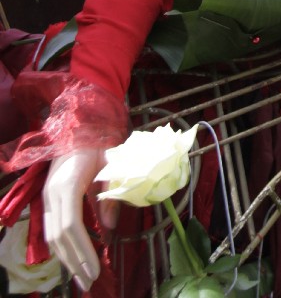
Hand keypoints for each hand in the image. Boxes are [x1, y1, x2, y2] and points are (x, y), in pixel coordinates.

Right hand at [43, 148, 115, 291]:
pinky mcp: (49, 197)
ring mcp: (48, 195)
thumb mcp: (111, 164)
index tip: (94, 269)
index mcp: (68, 183)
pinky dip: (62, 246)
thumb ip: (111, 194)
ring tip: (81, 277)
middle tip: (89, 282)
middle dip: (74, 261)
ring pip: (52, 235)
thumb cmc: (98, 140)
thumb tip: (111, 228)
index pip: (71, 225)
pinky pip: (51, 228)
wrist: (79, 121)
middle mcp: (52, 192)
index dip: (81, 250)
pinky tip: (72, 257)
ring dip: (66, 258)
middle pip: (59, 236)